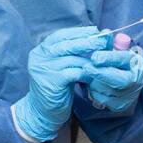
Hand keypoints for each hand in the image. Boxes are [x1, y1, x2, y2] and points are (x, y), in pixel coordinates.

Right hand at [12, 26, 107, 142]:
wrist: (43, 112)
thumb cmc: (56, 87)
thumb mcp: (60, 66)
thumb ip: (70, 53)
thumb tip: (93, 37)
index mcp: (40, 51)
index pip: (60, 35)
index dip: (78, 32)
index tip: (94, 30)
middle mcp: (39, 58)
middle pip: (66, 44)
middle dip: (86, 41)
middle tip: (103, 40)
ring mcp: (44, 69)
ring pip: (72, 58)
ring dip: (89, 58)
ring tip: (102, 58)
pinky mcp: (52, 82)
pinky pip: (74, 73)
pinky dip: (86, 72)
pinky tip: (95, 73)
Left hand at [87, 47, 142, 111]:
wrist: (122, 83)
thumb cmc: (115, 63)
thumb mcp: (114, 50)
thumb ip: (108, 43)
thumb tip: (104, 33)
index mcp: (136, 63)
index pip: (124, 60)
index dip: (109, 58)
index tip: (95, 57)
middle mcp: (136, 80)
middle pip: (120, 80)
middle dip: (101, 73)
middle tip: (86, 67)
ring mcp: (129, 95)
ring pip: (108, 90)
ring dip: (95, 82)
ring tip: (89, 74)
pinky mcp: (119, 105)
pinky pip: (102, 100)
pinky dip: (94, 92)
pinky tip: (92, 85)